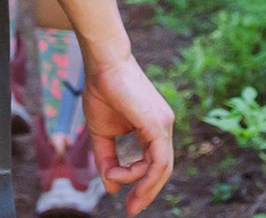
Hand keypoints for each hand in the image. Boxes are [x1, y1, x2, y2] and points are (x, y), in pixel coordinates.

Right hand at [80, 51, 174, 213]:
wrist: (103, 63)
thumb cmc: (102, 90)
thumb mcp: (102, 132)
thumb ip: (107, 158)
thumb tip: (111, 187)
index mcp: (153, 128)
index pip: (153, 162)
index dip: (138, 180)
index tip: (113, 182)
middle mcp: (164, 127)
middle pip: (162, 169)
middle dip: (147, 192)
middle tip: (133, 210)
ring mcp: (164, 125)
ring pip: (162, 168)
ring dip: (145, 187)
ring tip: (130, 200)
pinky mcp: (158, 124)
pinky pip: (158, 159)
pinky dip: (143, 174)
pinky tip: (125, 178)